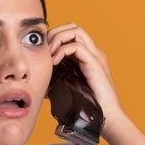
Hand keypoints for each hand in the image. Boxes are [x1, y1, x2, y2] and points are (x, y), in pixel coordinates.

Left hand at [47, 22, 126, 137]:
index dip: (53, 37)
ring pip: (76, 30)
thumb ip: (56, 83)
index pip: (69, 33)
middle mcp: (92, 52)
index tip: (42, 51)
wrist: (105, 118)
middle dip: (54, 32)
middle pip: (72, 26)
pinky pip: (77, 46)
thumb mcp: (66, 91)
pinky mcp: (95, 64)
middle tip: (44, 48)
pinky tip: (55, 61)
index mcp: (85, 56)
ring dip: (58, 38)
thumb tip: (39, 86)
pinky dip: (63, 50)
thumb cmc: (87, 107)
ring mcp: (95, 56)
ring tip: (49, 53)